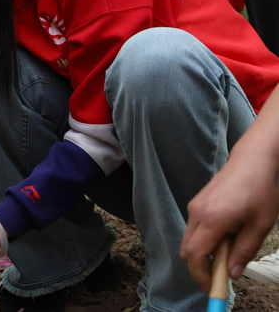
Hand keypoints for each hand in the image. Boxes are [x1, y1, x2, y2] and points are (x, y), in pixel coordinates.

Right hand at [180, 150, 278, 290]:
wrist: (252, 159)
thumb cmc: (260, 189)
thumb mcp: (260, 225)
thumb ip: (244, 251)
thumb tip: (231, 273)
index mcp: (212, 220)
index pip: (195, 256)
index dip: (200, 276)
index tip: (211, 287)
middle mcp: (197, 213)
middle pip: (187, 250)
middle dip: (200, 267)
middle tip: (221, 274)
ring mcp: (195, 206)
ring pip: (190, 239)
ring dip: (204, 252)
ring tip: (229, 250)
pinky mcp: (197, 202)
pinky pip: (194, 228)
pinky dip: (204, 239)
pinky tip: (226, 234)